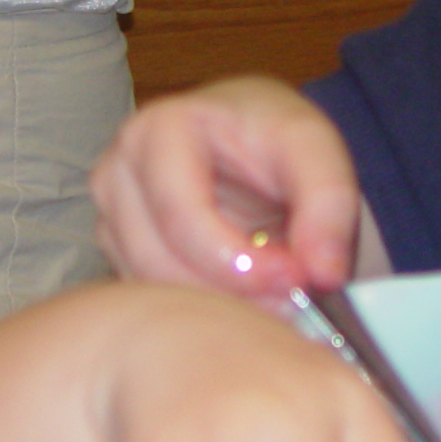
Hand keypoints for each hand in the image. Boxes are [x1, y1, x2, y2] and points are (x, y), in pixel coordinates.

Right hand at [93, 77, 359, 301]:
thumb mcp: (317, 151)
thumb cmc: (273, 136)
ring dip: (217, 308)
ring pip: (153, 291)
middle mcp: (118, 173)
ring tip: (274, 298)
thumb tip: (322, 273)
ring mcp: (111, 217)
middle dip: (231, 293)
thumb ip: (329, 205)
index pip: (182, 217)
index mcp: (158, 131)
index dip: (240, 262)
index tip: (296, 279)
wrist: (250, 139)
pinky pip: (153, 302)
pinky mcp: (118, 253)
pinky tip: (244, 298)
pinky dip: (201, 310)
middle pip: (160, 263)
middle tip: (292, 301)